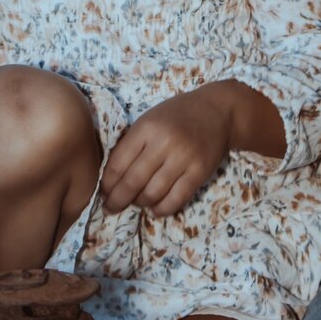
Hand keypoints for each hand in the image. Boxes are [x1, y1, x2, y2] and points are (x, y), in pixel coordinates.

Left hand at [102, 86, 234, 216]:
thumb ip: (132, 144)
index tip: (102, 193)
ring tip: (136, 203)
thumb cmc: (177, 115)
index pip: (117, 163)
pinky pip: (176, 199)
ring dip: (140, 204)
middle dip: (117, 200)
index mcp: (146, 127)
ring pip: (152, 194)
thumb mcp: (150, 119)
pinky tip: (155, 208)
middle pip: (132, 182)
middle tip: (110, 208)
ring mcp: (183, 158)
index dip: (106, 184)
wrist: (218, 110)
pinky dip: (161, 209)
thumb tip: (111, 178)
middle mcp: (164, 142)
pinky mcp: (199, 172)